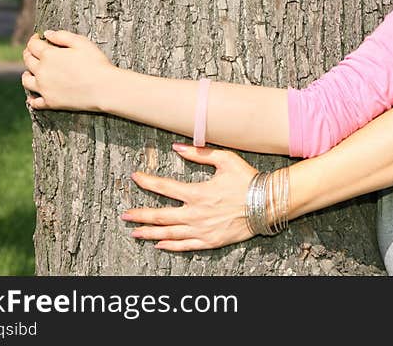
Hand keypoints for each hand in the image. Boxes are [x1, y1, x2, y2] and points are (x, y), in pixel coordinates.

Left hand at [22, 30, 115, 111]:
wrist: (104, 88)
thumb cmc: (96, 63)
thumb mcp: (82, 43)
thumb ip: (62, 36)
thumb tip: (47, 34)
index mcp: (49, 55)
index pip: (33, 44)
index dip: (34, 39)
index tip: (38, 37)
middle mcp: (42, 71)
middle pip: (28, 60)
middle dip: (29, 53)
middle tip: (33, 51)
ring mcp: (44, 88)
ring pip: (26, 81)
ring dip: (26, 74)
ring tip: (30, 72)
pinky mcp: (50, 102)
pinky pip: (34, 102)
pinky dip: (32, 98)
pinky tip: (33, 96)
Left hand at [122, 144, 256, 250]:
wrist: (267, 203)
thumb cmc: (248, 180)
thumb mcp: (226, 160)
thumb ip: (200, 153)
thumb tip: (178, 147)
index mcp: (198, 193)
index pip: (165, 187)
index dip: (147, 182)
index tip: (136, 178)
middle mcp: (196, 214)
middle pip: (161, 216)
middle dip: (141, 215)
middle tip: (125, 215)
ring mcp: (203, 230)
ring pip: (170, 234)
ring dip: (150, 233)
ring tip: (135, 233)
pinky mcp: (211, 241)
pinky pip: (186, 246)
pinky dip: (171, 246)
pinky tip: (160, 245)